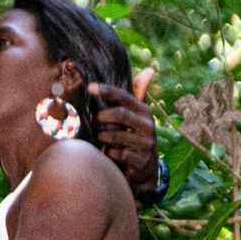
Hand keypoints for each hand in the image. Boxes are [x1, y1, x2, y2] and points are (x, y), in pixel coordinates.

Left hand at [90, 68, 158, 192]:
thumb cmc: (135, 136)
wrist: (146, 169)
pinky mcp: (142, 160)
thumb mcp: (137, 116)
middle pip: (120, 114)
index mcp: (144, 111)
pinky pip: (118, 153)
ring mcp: (146, 144)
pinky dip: (109, 153)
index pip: (125, 96)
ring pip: (116, 135)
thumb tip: (150, 70)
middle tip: (91, 120)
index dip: (107, 91)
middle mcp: (148, 125)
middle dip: (102, 117)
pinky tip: (107, 153)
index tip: (90, 88)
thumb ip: (139, 94)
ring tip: (98, 137)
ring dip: (102, 137)